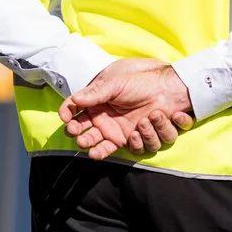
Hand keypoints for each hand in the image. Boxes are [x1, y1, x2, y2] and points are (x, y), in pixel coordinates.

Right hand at [59, 63, 191, 159]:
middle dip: (83, 139)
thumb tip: (74, 100)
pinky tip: (142, 127)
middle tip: (82, 139)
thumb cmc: (139, 83)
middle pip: (86, 137)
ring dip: (110, 143)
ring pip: (106, 148)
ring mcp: (119, 133)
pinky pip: (132, 148)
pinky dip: (139, 140)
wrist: (165, 89)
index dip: (68, 117)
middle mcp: (104, 122)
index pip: (75, 113)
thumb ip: (95, 93)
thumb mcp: (116, 84)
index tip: (66, 119)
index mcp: (96, 106)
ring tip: (132, 129)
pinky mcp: (136, 140)